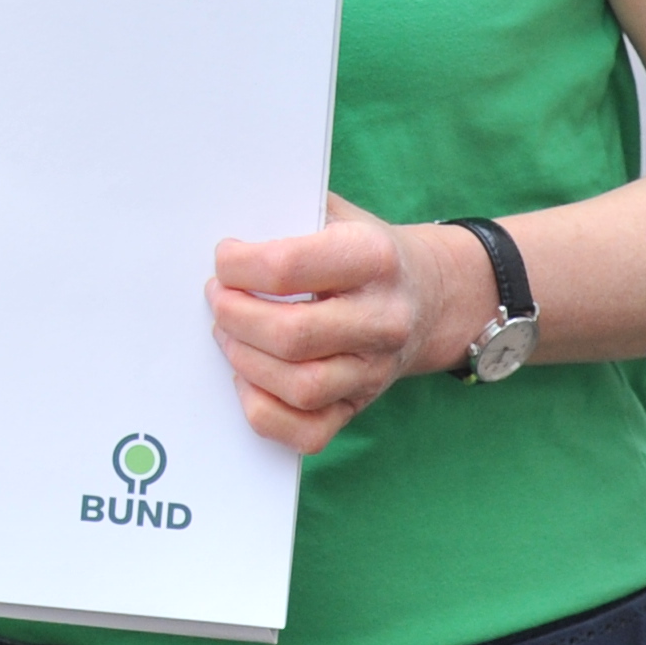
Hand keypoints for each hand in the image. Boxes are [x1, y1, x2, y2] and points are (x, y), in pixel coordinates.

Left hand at [206, 194, 486, 453]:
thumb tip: (221, 228)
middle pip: (290, 335)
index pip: (286, 268)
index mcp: (373, 258)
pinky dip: (265, 410)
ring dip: (244, 360)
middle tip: (217, 297)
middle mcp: (382, 319)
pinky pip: (307, 432)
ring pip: (299, 387)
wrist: (428, 294)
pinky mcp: (362, 406)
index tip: (224, 259)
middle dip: (233, 316)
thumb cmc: (363, 249)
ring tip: (229, 332)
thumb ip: (286, 213)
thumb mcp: (335, 212)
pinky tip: (251, 376)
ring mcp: (376, 370)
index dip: (237, 265)